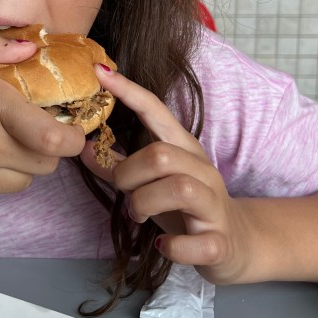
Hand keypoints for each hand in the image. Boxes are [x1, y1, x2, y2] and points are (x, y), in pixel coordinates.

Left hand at [80, 64, 253, 284]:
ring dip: (144, 203)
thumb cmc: (186, 206)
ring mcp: (213, 205)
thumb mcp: (152, 182)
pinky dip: (172, 245)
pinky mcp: (218, 241)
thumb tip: (81, 147)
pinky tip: (162, 244)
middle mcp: (202, 170)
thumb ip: (118, 164)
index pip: (156, 111)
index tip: (99, 72)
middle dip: (128, 173)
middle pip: (160, 154)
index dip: (128, 91)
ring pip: (179, 188)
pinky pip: (194, 243)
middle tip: (123, 190)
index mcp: (183, 149)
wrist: (237, 243)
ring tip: (138, 213)